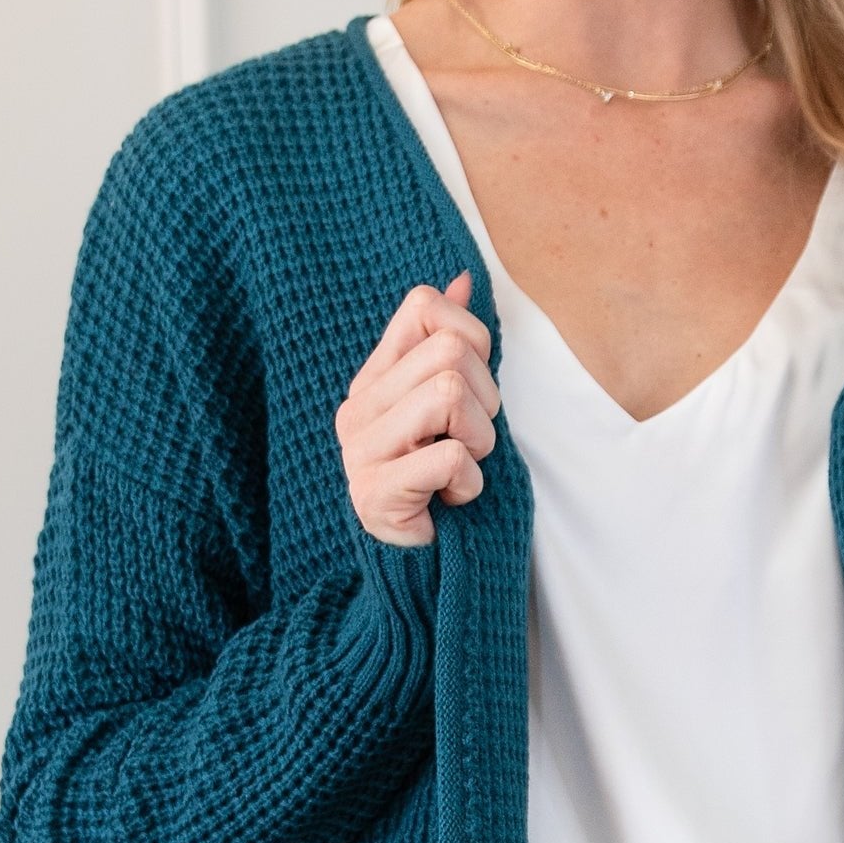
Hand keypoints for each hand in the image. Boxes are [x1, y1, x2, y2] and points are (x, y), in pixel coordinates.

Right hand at [337, 272, 498, 545]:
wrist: (422, 563)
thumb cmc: (444, 479)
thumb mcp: (454, 403)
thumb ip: (450, 341)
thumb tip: (463, 279)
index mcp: (375, 377)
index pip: (424, 307)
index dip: (471, 338)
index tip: (471, 386)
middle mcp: (358, 407)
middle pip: (448, 351)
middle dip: (485, 399)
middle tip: (470, 440)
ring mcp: (358, 451)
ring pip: (448, 395)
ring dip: (480, 441)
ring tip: (462, 469)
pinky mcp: (373, 495)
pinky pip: (450, 458)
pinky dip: (469, 483)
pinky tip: (450, 499)